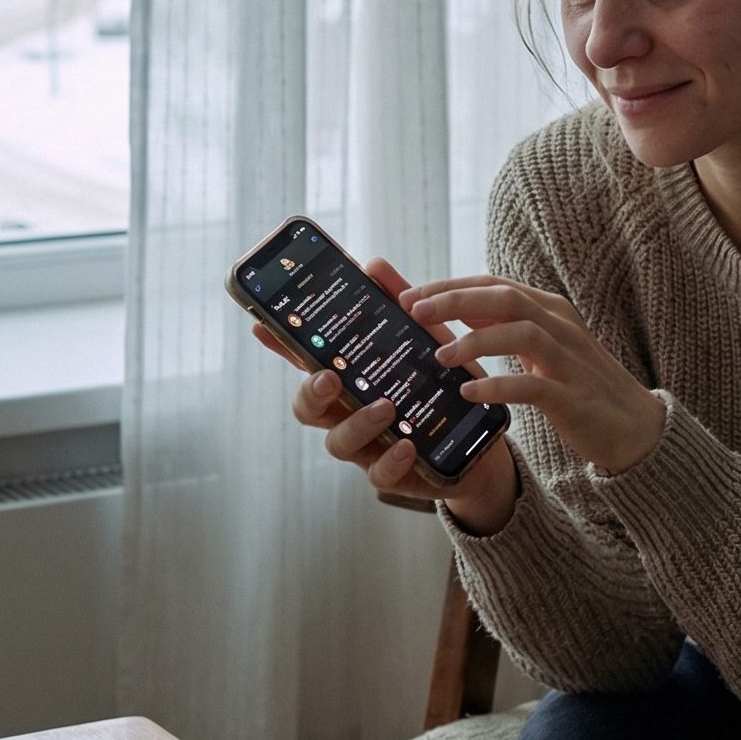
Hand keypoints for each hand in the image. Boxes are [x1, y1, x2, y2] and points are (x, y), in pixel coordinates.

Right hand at [252, 257, 518, 532]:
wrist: (478, 442)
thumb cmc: (439, 385)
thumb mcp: (426, 340)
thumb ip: (399, 305)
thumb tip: (374, 264)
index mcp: (348, 378)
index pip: (306, 360)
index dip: (280, 346)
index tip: (261, 325)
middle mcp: (347, 413)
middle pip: (307, 406)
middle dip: (312, 391)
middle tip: (330, 376)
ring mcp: (366, 446)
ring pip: (337, 442)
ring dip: (357, 423)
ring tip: (385, 406)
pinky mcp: (393, 473)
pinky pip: (379, 475)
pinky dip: (390, 460)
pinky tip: (408, 444)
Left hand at [402, 275, 665, 481]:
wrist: (636, 427)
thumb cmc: (581, 385)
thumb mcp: (542, 347)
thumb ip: (505, 326)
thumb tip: (458, 309)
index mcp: (550, 309)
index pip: (494, 284)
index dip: (450, 286)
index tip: (409, 295)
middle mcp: (560, 325)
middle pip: (504, 298)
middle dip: (455, 300)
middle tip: (415, 312)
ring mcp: (569, 359)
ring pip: (520, 332)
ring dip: (475, 342)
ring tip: (439, 356)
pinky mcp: (573, 396)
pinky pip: (532, 385)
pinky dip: (498, 386)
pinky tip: (469, 393)